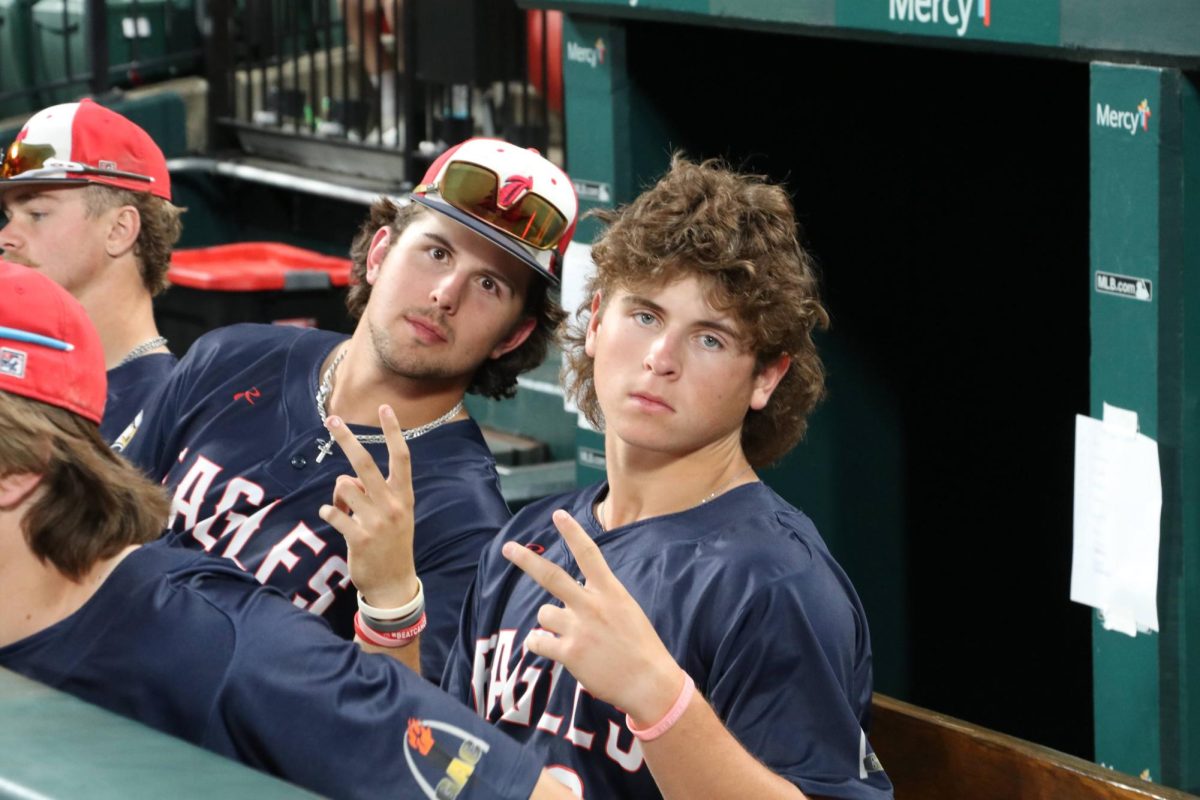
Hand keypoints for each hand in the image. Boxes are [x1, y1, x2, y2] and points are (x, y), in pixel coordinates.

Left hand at [318, 405, 417, 606]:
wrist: (394, 583)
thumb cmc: (393, 543)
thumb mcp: (395, 515)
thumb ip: (376, 493)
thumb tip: (349, 481)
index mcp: (403, 495)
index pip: (401, 456)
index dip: (393, 431)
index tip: (385, 408)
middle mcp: (391, 504)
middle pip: (365, 463)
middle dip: (346, 439)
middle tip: (332, 420)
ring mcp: (376, 520)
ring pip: (343, 486)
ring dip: (338, 496)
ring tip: (346, 511)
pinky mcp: (359, 537)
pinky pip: (333, 512)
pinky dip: (329, 512)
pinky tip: (336, 519)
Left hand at [502, 509, 685, 725]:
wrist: (649, 682)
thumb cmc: (640, 646)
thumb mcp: (627, 610)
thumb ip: (601, 597)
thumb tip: (577, 589)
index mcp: (611, 591)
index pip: (589, 554)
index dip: (572, 532)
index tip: (558, 515)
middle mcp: (592, 605)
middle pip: (552, 576)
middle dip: (526, 560)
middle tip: (508, 548)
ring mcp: (579, 629)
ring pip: (545, 613)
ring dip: (550, 621)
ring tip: (570, 635)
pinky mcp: (569, 652)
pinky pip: (538, 641)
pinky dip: (539, 642)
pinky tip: (551, 648)